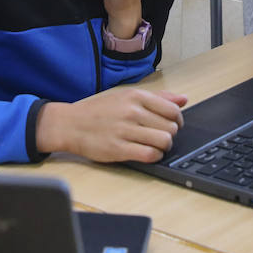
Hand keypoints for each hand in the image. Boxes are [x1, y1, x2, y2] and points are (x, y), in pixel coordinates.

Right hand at [36, 88, 187, 162]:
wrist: (69, 124)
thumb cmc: (98, 111)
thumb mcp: (126, 96)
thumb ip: (157, 97)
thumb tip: (183, 99)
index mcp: (136, 97)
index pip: (173, 110)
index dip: (177, 121)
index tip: (171, 125)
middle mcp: (132, 112)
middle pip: (171, 128)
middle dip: (169, 134)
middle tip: (158, 136)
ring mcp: (125, 131)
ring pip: (164, 142)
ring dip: (163, 147)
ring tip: (153, 146)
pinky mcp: (119, 149)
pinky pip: (150, 155)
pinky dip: (154, 157)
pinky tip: (146, 153)